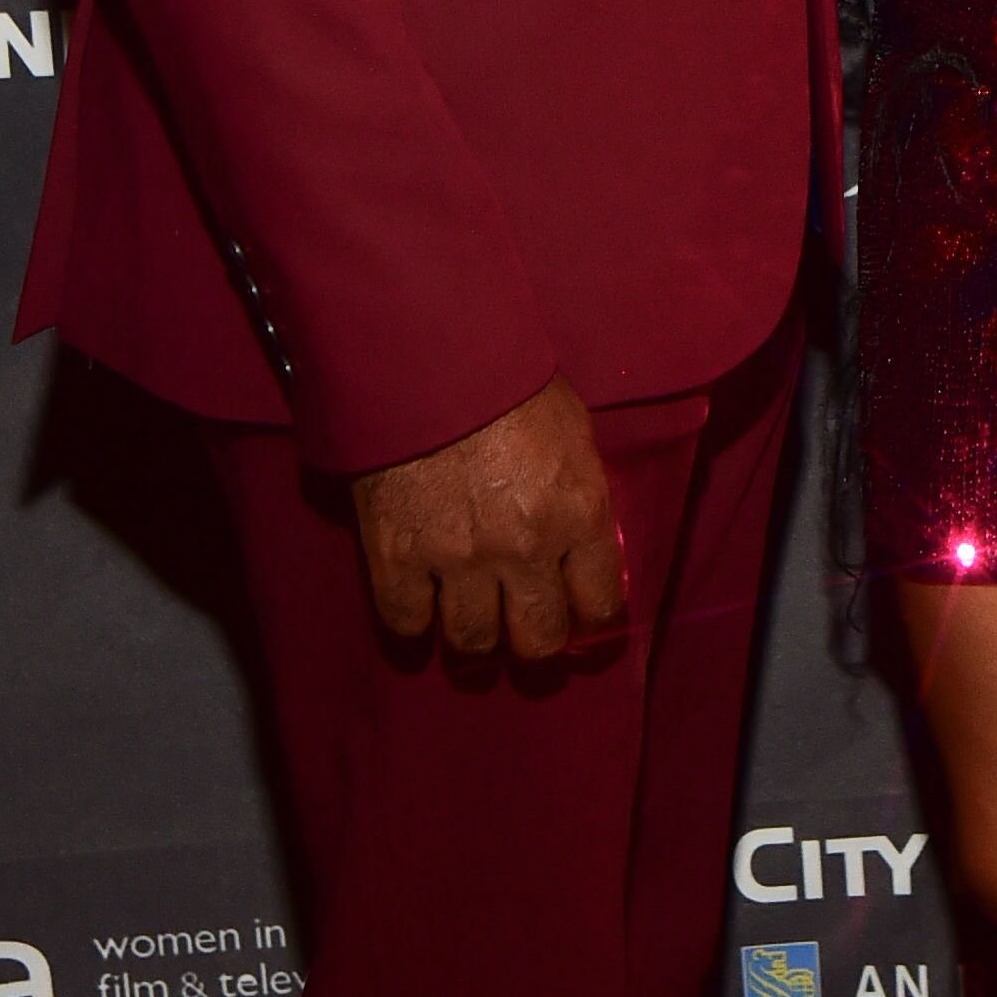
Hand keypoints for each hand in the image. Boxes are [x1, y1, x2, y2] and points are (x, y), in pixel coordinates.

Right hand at [352, 381, 626, 662]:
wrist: (426, 352)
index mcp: (578, 515)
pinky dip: (412, 621)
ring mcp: (458, 559)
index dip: (589, 616)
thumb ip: (579, 494)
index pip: (600, 607)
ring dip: (476, 639)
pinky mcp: (396, 557)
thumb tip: (582, 540)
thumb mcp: (572, 431)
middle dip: (534, 640)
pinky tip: (419, 605)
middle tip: (523, 626)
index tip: (577, 612)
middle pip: (537, 641)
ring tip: (471, 621)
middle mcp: (525, 550)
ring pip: (474, 643)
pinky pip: (405, 622)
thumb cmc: (508, 377)